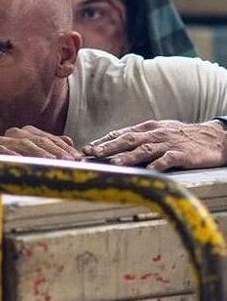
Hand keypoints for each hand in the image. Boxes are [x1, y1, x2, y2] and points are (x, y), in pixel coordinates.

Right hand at [0, 126, 82, 159]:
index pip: (49, 138)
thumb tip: (71, 143)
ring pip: (22, 144)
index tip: (77, 158)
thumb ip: (52, 149)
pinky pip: (1, 150)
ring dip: (38, 153)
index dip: (64, 148)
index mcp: (26, 133)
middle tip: (68, 162)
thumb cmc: (13, 169)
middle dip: (55, 152)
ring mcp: (0, 141)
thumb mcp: (36, 158)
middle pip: (38, 141)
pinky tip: (23, 161)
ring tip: (51, 162)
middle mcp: (13, 134)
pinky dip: (12, 154)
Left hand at [82, 119, 226, 170]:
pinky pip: (169, 159)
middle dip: (109, 147)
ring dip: (128, 156)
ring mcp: (169, 144)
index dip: (103, 141)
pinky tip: (148, 172)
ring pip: (145, 149)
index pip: (121, 134)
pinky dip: (158, 165)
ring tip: (114, 163)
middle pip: (129, 140)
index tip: (86, 148)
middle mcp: (156, 134)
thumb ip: (137, 137)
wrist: (215, 138)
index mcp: (148, 128)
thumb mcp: (158, 132)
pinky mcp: (183, 154)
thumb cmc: (181, 136)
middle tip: (92, 153)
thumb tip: (111, 144)